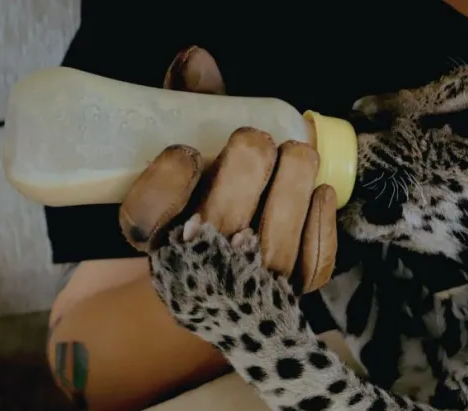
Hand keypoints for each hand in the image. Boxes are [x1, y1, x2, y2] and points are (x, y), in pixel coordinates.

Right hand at [118, 46, 337, 292]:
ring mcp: (245, 285)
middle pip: (221, 224)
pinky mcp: (288, 292)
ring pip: (273, 246)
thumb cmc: (204, 199)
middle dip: (246, 169)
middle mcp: (197, 267)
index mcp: (157, 236)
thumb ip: (187, 109)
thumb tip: (197, 61)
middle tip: (257, 139)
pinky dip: (320, 226)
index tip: (185, 151)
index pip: (145, 220)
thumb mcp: (189, 157)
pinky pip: (310, 267)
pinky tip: (321, 193)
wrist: (225, 272)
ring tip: (299, 154)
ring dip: (291, 189)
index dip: (165, 184)